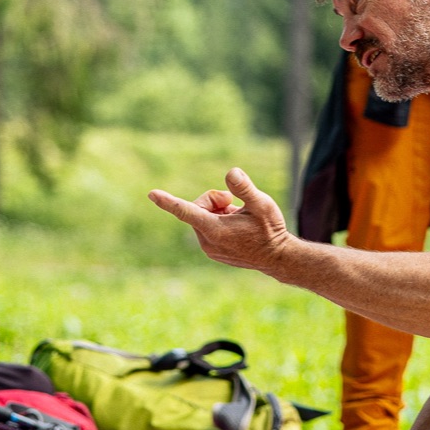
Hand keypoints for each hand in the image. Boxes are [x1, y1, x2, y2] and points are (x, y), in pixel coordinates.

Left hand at [148, 169, 290, 273]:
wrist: (277, 257)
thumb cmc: (271, 229)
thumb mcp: (262, 204)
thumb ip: (245, 188)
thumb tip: (231, 172)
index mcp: (214, 229)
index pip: (186, 211)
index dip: (168, 201)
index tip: (152, 194)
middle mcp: (207, 241)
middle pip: (197, 207)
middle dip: (214, 200)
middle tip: (234, 202)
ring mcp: (209, 248)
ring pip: (202, 217)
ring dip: (218, 211)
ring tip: (239, 219)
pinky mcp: (212, 251)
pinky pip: (207, 227)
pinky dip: (219, 221)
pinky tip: (237, 228)